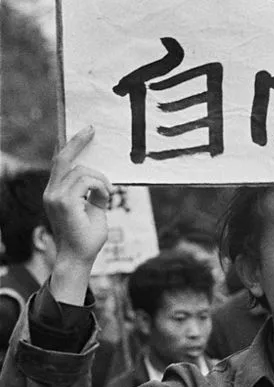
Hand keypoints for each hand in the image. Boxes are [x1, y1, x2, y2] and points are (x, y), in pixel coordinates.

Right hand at [43, 126, 112, 302]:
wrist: (79, 257)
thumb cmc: (87, 238)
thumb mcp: (94, 210)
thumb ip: (94, 194)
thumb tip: (102, 181)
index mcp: (55, 193)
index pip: (59, 164)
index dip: (69, 146)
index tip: (82, 133)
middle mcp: (51, 192)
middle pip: (63, 158)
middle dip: (77, 142)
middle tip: (91, 130)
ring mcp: (55, 196)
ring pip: (81, 170)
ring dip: (101, 179)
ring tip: (109, 193)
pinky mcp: (63, 201)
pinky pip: (87, 181)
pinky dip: (101, 186)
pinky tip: (107, 196)